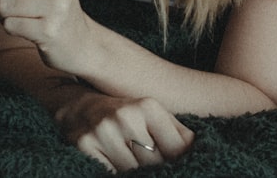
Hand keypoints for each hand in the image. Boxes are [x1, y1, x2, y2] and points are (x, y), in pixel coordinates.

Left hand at [0, 0, 92, 72]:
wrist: (81, 43)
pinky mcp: (51, 29)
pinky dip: (12, 28)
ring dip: (4, 15)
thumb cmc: (52, 11)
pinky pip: (10, 25)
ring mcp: (58, 4)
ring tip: (23, 17)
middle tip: (7, 5)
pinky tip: (29, 29)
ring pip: (4, 5)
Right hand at [55, 90, 193, 172]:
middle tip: (151, 162)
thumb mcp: (152, 114)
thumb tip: (197, 151)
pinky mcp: (85, 144)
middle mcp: (125, 116)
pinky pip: (111, 172)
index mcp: (147, 106)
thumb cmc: (124, 114)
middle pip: (155, 163)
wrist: (79, 106)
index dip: (177, 161)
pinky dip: (116, 171)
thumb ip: (177, 132)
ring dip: (136, 172)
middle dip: (156, 168)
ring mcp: (103, 130)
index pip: (176, 149)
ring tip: (133, 160)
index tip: (172, 163)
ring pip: (133, 171)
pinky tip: (116, 161)